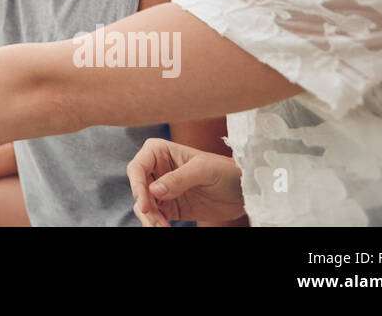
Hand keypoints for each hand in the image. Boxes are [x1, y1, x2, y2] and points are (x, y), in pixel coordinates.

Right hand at [127, 138, 245, 226]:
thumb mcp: (204, 170)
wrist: (244, 191)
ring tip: (164, 228)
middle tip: (157, 221)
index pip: (137, 167)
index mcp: (160, 151)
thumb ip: (179, 178)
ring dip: (150, 219)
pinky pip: (155, 216)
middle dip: (144, 206)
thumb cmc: (226, 170)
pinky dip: (157, 224)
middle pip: (138, 189)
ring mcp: (162, 189)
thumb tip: (154, 191)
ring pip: (144, 205)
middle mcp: (157, 169)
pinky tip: (167, 228)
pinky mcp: (170, 207)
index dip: (137, 186)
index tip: (145, 204)